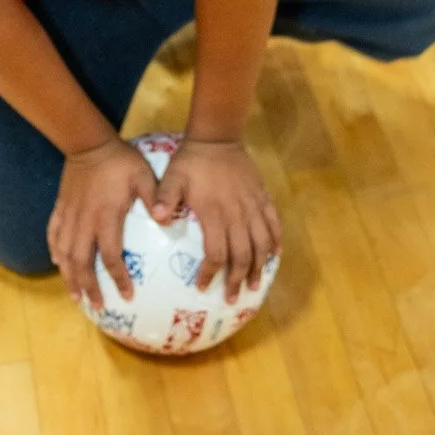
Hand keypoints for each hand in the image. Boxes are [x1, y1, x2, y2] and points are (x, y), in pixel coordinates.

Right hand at [48, 136, 166, 308]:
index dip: (118, 278)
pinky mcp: (61, 208)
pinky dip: (55, 251)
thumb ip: (154, 198)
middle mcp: (85, 221)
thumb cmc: (120, 160)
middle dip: (88, 286)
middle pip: (82, 262)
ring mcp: (70, 216)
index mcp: (106, 217)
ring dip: (70, 276)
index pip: (110, 256)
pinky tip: (58, 263)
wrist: (88, 142)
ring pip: (65, 253)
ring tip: (75, 295)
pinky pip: (53, 234)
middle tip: (97, 305)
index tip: (127, 295)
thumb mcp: (143, 175)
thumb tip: (167, 221)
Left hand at [161, 139, 280, 303]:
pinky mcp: (263, 198)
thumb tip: (158, 219)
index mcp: (215, 213)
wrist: (218, 137)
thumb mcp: (173, 177)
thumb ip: (165, 198)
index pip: (216, 253)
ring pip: (262, 244)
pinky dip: (276, 241)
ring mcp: (253, 206)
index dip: (211, 273)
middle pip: (242, 255)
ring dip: (259, 267)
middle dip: (238, 279)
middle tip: (233, 297)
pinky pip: (274, 224)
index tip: (203, 287)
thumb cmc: (192, 161)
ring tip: (255, 285)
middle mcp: (237, 214)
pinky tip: (274, 256)